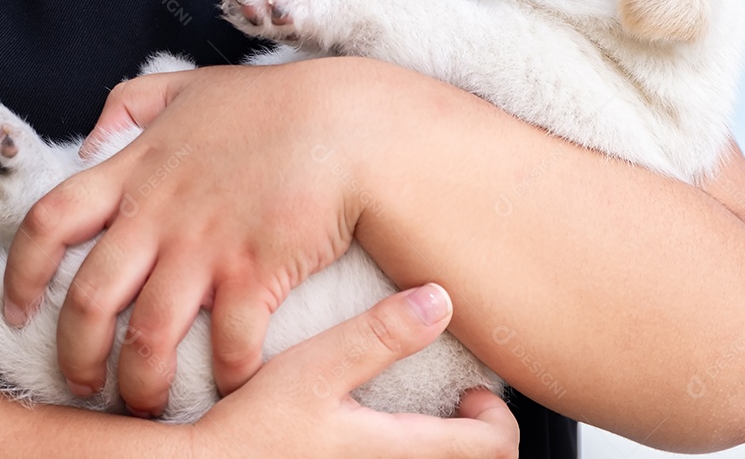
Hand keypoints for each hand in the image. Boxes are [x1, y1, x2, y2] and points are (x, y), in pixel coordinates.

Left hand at [3, 59, 372, 414]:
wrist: (344, 122)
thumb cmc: (267, 106)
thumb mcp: (185, 88)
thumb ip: (130, 105)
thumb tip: (91, 141)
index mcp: (133, 171)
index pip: (50, 225)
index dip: (23, 275)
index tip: (19, 312)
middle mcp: (158, 215)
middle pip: (88, 300)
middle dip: (75, 355)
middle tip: (82, 385)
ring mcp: (205, 245)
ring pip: (148, 337)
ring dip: (140, 384)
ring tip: (146, 404)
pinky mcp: (256, 271)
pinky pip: (229, 345)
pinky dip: (225, 376)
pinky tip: (228, 386)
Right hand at [190, 284, 519, 458]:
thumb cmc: (248, 430)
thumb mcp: (314, 370)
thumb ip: (378, 335)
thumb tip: (439, 300)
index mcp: (397, 454)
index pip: (493, 448)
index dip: (496, 416)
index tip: (471, 392)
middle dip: (472, 438)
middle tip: (451, 407)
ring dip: (434, 449)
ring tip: (408, 419)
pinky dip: (394, 457)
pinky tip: (361, 438)